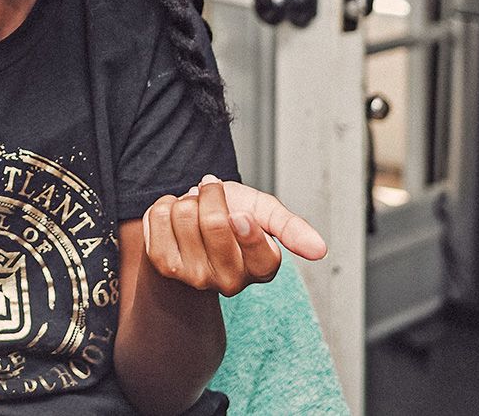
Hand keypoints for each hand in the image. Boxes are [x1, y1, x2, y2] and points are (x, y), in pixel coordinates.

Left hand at [141, 175, 327, 295]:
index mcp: (262, 269)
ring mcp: (194, 277)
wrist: (195, 220)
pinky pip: (158, 216)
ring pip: (184, 214)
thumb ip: (292, 228)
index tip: (240, 214)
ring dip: (188, 200)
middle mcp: (230, 283)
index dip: (247, 229)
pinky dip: (165, 205)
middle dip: (212, 196)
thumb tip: (320, 250)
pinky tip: (175, 220)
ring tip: (195, 211)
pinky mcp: (163, 266)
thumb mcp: (266, 212)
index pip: (260, 255)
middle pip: (214, 223)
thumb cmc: (235, 214)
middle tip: (213, 199)